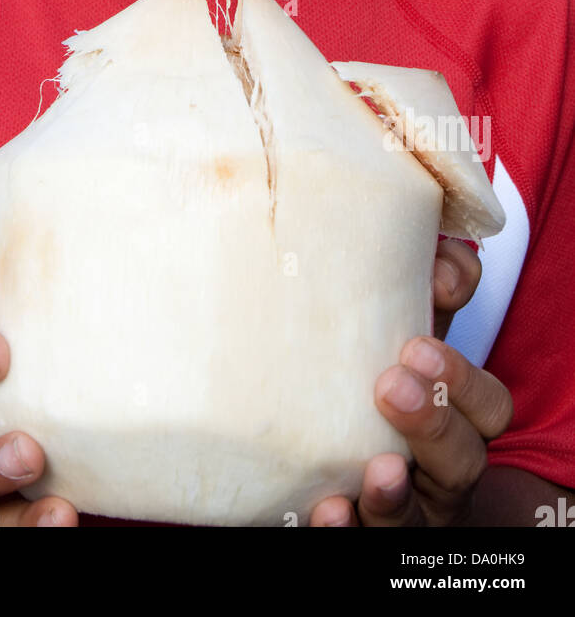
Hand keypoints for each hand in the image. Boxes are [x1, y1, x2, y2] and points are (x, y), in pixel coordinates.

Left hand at [310, 238, 512, 526]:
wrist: (304, 452)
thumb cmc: (360, 378)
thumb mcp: (386, 337)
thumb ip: (412, 294)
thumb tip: (439, 250)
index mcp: (454, 418)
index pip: (488, 405)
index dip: (466, 375)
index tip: (431, 336)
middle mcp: (438, 469)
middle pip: (465, 458)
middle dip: (438, 422)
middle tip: (393, 382)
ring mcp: (406, 509)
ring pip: (421, 513)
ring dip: (399, 491)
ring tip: (380, 468)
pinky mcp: (365, 532)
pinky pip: (364, 541)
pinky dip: (349, 527)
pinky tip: (330, 509)